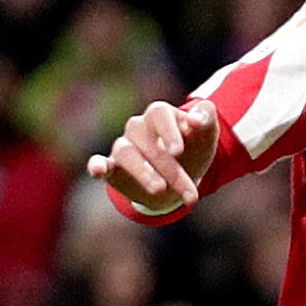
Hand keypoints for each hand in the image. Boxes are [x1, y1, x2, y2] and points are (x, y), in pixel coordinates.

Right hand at [85, 96, 221, 219]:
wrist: (185, 174)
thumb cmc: (195, 149)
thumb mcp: (208, 134)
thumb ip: (206, 118)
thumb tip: (195, 120)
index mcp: (160, 115)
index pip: (159, 113)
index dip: (168, 131)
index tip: (179, 151)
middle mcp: (138, 127)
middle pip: (147, 141)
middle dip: (170, 168)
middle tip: (189, 192)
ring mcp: (124, 147)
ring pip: (126, 152)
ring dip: (143, 172)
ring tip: (160, 189)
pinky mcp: (113, 168)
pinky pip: (99, 163)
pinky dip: (97, 165)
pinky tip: (98, 169)